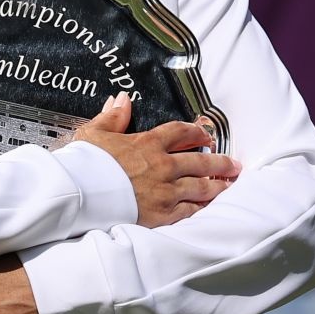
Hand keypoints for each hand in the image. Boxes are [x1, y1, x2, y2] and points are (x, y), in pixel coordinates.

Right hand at [73, 92, 238, 227]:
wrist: (81, 193)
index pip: (181, 132)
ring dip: (219, 185)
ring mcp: (166, 191)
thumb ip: (112, 116)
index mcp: (148, 143)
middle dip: (220, 162)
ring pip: (202, 187)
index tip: (206, 134)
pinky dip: (203, 208)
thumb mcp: (95, 133)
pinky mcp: (163, 213)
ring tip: (230, 184)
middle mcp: (163, 166)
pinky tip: (211, 207)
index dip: (197, 132)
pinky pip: (191, 210)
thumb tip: (121, 99)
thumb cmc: (85, 164)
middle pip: (201, 161)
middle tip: (233, 164)